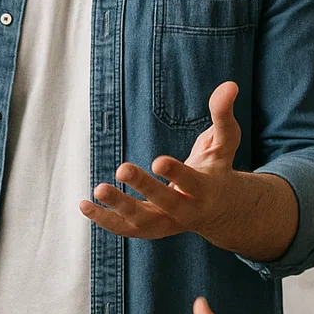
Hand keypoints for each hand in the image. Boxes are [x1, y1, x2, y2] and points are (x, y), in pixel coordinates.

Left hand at [81, 80, 244, 245]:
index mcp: (206, 190)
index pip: (192, 183)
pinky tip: (84, 205)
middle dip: (145, 188)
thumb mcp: (224, 144)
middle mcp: (187, 211)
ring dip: (118, 208)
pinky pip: (125, 229)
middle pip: (165, 204)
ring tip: (98, 189)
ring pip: (142, 222)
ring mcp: (166, 223)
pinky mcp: (149, 228)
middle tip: (122, 168)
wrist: (218, 211)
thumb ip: (223, 117)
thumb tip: (230, 84)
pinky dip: (104, 220)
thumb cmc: (217, 170)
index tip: (158, 160)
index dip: (176, 173)